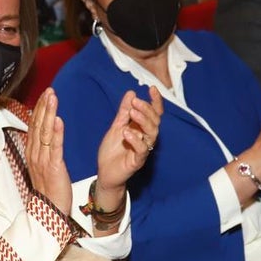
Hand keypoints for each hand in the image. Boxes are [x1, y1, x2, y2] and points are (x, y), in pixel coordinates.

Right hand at [26, 89, 71, 215]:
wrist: (49, 212)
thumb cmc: (49, 190)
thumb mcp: (43, 166)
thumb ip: (43, 150)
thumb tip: (44, 135)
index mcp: (32, 153)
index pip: (34, 126)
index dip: (39, 109)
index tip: (45, 95)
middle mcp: (35, 154)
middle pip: (38, 125)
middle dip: (43, 106)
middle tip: (49, 90)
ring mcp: (43, 160)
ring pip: (44, 132)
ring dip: (48, 113)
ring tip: (52, 98)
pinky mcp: (53, 167)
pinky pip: (55, 147)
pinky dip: (56, 132)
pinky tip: (58, 120)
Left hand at [96, 88, 162, 210]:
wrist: (105, 172)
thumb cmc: (112, 151)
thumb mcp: (116, 126)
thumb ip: (123, 112)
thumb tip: (131, 94)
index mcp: (142, 129)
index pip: (154, 113)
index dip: (155, 101)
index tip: (152, 88)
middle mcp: (145, 138)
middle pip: (155, 121)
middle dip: (147, 109)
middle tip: (135, 102)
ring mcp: (143, 149)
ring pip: (152, 133)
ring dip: (143, 121)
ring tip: (132, 112)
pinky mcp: (137, 160)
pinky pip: (142, 149)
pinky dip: (135, 139)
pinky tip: (126, 132)